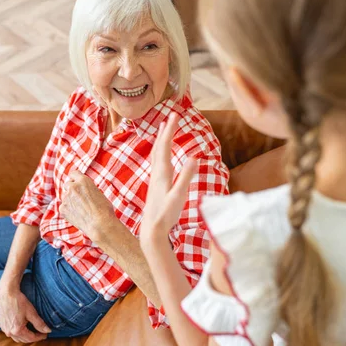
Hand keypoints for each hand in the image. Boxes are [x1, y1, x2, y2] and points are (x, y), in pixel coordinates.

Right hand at [0, 278, 50, 342]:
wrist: (7, 295)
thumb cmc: (19, 302)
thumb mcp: (31, 313)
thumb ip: (40, 323)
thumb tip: (48, 331)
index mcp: (17, 330)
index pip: (31, 338)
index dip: (40, 337)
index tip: (46, 334)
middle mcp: (9, 332)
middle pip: (24, 340)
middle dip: (33, 337)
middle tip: (41, 333)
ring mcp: (4, 329)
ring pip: (17, 338)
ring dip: (26, 337)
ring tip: (33, 331)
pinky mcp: (2, 325)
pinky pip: (11, 333)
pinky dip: (18, 333)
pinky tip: (23, 328)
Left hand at [60, 171, 115, 242]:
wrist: (100, 224)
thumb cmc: (104, 210)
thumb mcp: (98, 193)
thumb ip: (87, 189)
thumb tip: (82, 191)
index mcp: (83, 180)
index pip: (73, 173)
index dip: (75, 179)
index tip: (76, 183)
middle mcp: (72, 187)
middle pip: (67, 185)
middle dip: (71, 190)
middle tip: (79, 198)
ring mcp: (66, 198)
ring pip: (66, 197)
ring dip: (71, 201)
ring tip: (82, 210)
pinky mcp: (62, 209)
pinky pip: (64, 207)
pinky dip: (69, 210)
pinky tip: (78, 215)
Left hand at [140, 113, 197, 246]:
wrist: (152, 230)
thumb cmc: (166, 215)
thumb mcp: (179, 196)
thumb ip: (186, 177)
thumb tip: (194, 157)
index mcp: (162, 173)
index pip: (165, 146)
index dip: (170, 130)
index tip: (175, 115)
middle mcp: (156, 173)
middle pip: (160, 146)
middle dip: (166, 130)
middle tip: (171, 115)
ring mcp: (155, 179)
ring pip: (157, 153)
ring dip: (161, 139)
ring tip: (164, 128)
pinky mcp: (156, 185)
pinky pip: (157, 162)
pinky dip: (160, 151)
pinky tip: (162, 154)